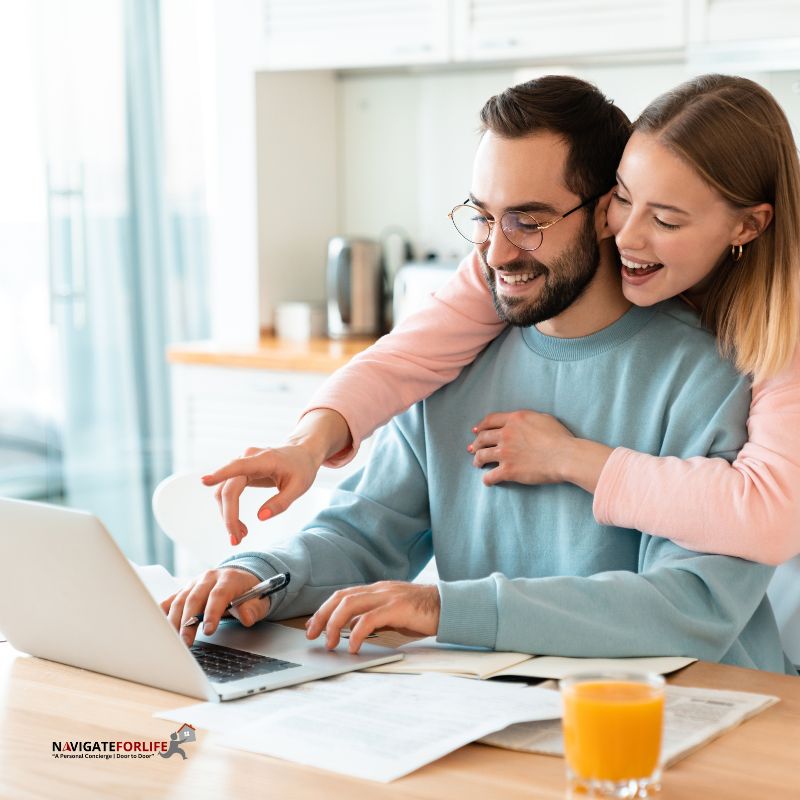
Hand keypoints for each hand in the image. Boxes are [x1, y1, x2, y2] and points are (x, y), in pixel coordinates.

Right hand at [160, 568, 268, 645]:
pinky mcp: (185, 590)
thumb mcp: (259, 600)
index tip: (209, 630)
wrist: (241, 577)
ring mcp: (195, 583)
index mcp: (229, 578)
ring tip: (173, 640)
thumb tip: (246, 618)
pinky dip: (163, 611)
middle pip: (195, 598)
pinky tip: (158, 625)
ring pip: (180, 600)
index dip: (212, 613)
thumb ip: (253, 609)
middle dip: (188, 622)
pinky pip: (171, 599)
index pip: (218, 595)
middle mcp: (209, 578)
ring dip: (174, 621)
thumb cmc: (249, 592)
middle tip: (186, 642)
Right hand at [201, 409, 351, 545]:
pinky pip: (229, 491)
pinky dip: (231, 510)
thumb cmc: (301, 468)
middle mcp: (248, 458)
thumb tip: (260, 517)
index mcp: (264, 460)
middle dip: (229, 516)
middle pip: (228, 488)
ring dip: (228, 515)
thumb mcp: (299, 487)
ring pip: (224, 492)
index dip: (220, 474)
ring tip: (241, 535)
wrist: (301, 453)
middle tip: (236, 540)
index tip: (204, 481)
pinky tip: (240, 526)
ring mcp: (242, 464)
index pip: (238, 467)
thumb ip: (281, 502)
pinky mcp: (240, 472)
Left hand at [306, 581, 439, 653]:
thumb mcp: (394, 614)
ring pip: (350, 604)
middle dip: (322, 616)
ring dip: (335, 624)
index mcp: (377, 590)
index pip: (343, 595)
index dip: (325, 609)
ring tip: (331, 643)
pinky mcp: (397, 607)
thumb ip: (375, 617)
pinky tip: (354, 646)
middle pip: (341, 597)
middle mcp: (379, 589)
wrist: (449, 607)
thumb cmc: (424, 613)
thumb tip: (355, 629)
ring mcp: (388, 596)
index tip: (313, 625)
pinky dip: (357, 633)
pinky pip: (369, 619)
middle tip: (312, 635)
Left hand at [468, 410, 576, 485]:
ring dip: (477, 460)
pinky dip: (487, 479)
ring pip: (482, 455)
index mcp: (514, 420)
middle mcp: (506, 434)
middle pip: (482, 438)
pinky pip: (490, 476)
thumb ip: (528, 419)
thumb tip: (523, 423)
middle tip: (473, 449)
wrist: (565, 456)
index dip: (480, 426)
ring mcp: (505, 452)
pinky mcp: (508, 470)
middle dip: (476, 443)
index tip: (475, 431)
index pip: (490, 420)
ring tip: (477, 463)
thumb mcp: (544, 419)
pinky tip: (488, 481)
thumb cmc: (560, 437)